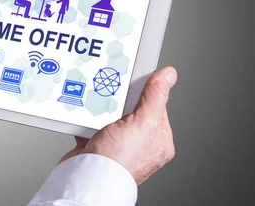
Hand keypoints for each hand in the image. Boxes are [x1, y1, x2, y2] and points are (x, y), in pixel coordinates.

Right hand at [60, 66, 177, 184]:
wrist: (87, 178)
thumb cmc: (118, 160)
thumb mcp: (143, 122)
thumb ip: (154, 97)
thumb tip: (168, 75)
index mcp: (158, 140)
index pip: (155, 105)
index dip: (144, 91)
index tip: (134, 80)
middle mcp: (140, 144)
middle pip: (131, 108)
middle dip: (118, 101)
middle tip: (112, 98)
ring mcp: (118, 145)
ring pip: (109, 115)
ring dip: (100, 110)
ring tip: (98, 111)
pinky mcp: (97, 145)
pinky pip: (92, 124)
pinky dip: (86, 120)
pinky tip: (86, 119)